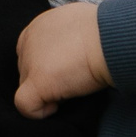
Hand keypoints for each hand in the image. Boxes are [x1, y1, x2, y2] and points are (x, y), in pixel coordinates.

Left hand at [14, 2, 110, 118]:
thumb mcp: (79, 25)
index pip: (31, 53)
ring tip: (70, 90)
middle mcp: (28, 41)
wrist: (110, 40)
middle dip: (47, 80)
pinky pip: (25, 104)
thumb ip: (66, 36)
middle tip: (72, 81)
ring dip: (46, 93)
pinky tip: (56, 106)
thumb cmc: (104, 33)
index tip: (67, 70)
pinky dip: (38, 111)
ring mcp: (29, 62)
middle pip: (27, 70)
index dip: (46, 65)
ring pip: (26, 87)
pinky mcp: (37, 81)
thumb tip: (74, 49)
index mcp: (38, 27)